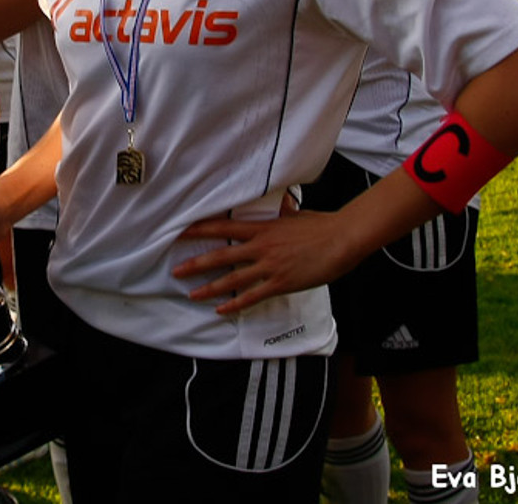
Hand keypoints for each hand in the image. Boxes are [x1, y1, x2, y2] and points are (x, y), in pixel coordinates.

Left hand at [173, 205, 351, 314]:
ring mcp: (269, 266)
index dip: (200, 230)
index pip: (223, 228)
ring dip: (209, 288)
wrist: (340, 240)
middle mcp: (260, 247)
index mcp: (262, 228)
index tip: (181, 232)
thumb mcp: (296, 215)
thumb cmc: (320, 226)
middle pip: (220, 256)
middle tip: (177, 271)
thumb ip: (282, 214)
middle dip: (196, 264)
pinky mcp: (280, 283)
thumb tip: (281, 206)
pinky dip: (235, 304)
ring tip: (192, 294)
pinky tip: (221, 310)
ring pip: (232, 279)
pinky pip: (252, 296)